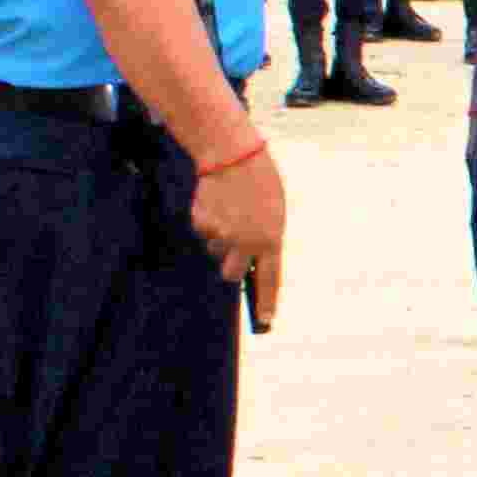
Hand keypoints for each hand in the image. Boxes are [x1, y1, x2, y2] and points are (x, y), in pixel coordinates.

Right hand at [193, 142, 288, 316]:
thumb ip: (266, 239)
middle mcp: (245, 242)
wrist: (233, 155)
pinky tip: (217, 203)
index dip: (266, 302)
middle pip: (232, 274)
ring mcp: (221, 234)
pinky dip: (209, 222)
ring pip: (216, 251)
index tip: (264, 320)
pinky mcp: (202, 223)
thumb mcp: (274, 213)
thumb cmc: (260, 183)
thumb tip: (253, 264)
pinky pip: (204, 233)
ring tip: (230, 212)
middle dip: (231, 267)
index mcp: (270, 240)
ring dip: (221, 239)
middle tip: (234, 249)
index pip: (268, 280)